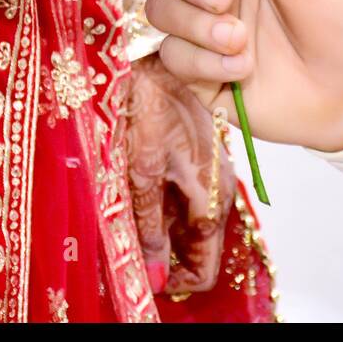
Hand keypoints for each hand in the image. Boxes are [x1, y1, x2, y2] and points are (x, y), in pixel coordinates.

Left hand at [126, 54, 234, 294]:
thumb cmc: (146, 106)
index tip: (136, 277)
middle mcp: (220, 190)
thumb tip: (153, 278)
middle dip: (162, 259)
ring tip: (123, 224)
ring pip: (188, 228)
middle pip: (196, 251)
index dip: (169, 282)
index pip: (203, 270)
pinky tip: (134, 199)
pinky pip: (184, 203)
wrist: (153, 59)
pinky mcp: (199, 160)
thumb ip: (148, 227)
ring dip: (159, 235)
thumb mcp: (141, 170)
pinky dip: (161, 211)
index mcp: (212, 197)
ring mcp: (211, 175)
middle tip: (123, 251)